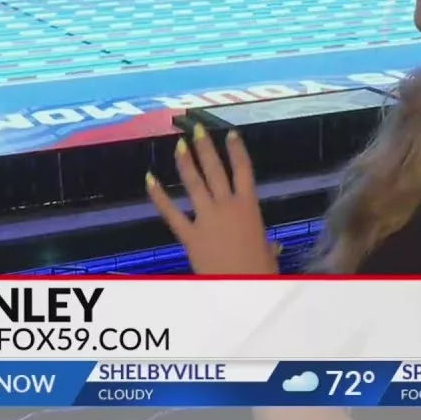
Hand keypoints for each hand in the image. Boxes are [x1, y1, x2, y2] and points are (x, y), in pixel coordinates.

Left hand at [146, 124, 278, 274]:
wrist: (242, 290)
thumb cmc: (261, 273)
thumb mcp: (269, 255)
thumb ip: (266, 246)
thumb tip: (271, 246)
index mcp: (249, 207)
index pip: (244, 170)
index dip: (237, 150)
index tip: (230, 133)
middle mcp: (227, 206)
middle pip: (216, 170)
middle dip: (206, 148)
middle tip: (197, 129)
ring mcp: (206, 219)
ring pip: (194, 184)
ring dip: (185, 162)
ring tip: (179, 145)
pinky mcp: (189, 235)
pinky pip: (171, 213)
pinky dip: (159, 196)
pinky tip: (149, 180)